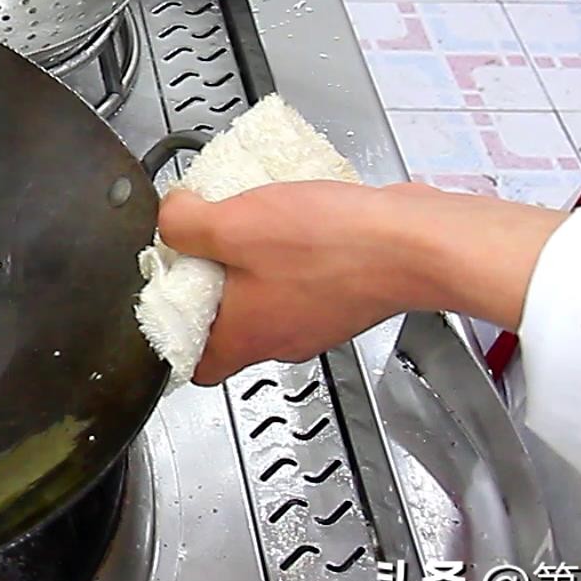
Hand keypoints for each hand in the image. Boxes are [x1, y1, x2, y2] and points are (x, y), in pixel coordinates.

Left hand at [158, 182, 566, 384]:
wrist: (414, 242)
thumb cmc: (331, 246)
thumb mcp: (232, 223)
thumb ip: (184, 224)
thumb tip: (169, 218)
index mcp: (245, 337)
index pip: (194, 365)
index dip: (172, 336)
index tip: (166, 294)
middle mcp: (281, 339)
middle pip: (228, 323)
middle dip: (211, 283)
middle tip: (204, 241)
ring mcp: (318, 319)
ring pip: (267, 296)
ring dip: (252, 260)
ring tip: (247, 219)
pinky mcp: (346, 294)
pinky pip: (304, 276)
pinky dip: (293, 250)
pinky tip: (294, 214)